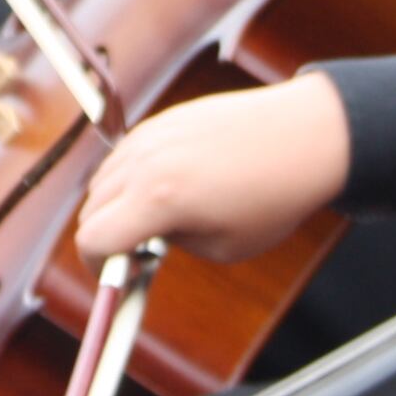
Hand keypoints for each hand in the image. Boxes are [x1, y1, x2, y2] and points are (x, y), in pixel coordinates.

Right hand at [76, 81, 351, 266]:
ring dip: (116, 206)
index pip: (92, 239)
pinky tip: (166, 189)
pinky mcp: (162, 120)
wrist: (304, 136)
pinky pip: (124, 156)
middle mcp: (144, 162)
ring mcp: (150, 135)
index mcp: (158, 198)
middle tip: (141, 253)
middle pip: (90, 210)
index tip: (117, 276)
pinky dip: (129, 179)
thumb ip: (172, 245)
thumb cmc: (272, 196)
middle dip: (107, 238)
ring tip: (158, 219)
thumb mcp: (222, 247)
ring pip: (102, 181)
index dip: (98, 267)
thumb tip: (143, 242)